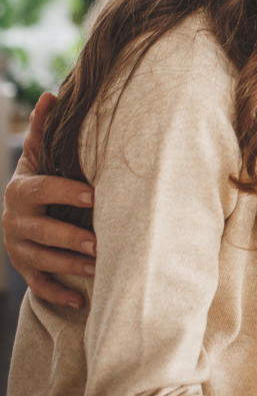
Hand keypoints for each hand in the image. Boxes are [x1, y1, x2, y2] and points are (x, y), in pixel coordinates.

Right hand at [2, 93, 96, 307]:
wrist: (20, 210)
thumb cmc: (41, 178)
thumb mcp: (39, 155)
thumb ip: (43, 129)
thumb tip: (51, 94)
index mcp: (21, 190)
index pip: (42, 190)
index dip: (66, 192)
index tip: (94, 195)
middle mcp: (15, 221)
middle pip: (42, 231)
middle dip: (71, 238)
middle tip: (101, 243)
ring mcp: (18, 248)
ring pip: (42, 260)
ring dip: (71, 267)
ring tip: (101, 268)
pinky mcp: (25, 270)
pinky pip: (38, 286)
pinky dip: (57, 294)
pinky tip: (80, 301)